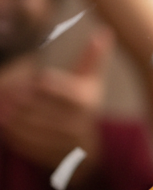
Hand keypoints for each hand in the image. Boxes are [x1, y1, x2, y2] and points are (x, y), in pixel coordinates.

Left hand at [0, 28, 111, 176]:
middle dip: (17, 99)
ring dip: (11, 117)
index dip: (36, 83)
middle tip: (2, 93)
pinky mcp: (53, 157)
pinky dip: (14, 135)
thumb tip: (105, 32)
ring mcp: (65, 143)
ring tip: (1, 108)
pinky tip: (6, 125)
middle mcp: (79, 124)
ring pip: (30, 126)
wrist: (89, 151)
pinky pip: (28, 145)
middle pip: (37, 107)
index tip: (29, 81)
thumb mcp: (91, 83)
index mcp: (85, 101)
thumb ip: (92, 58)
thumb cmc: (84, 108)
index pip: (50, 85)